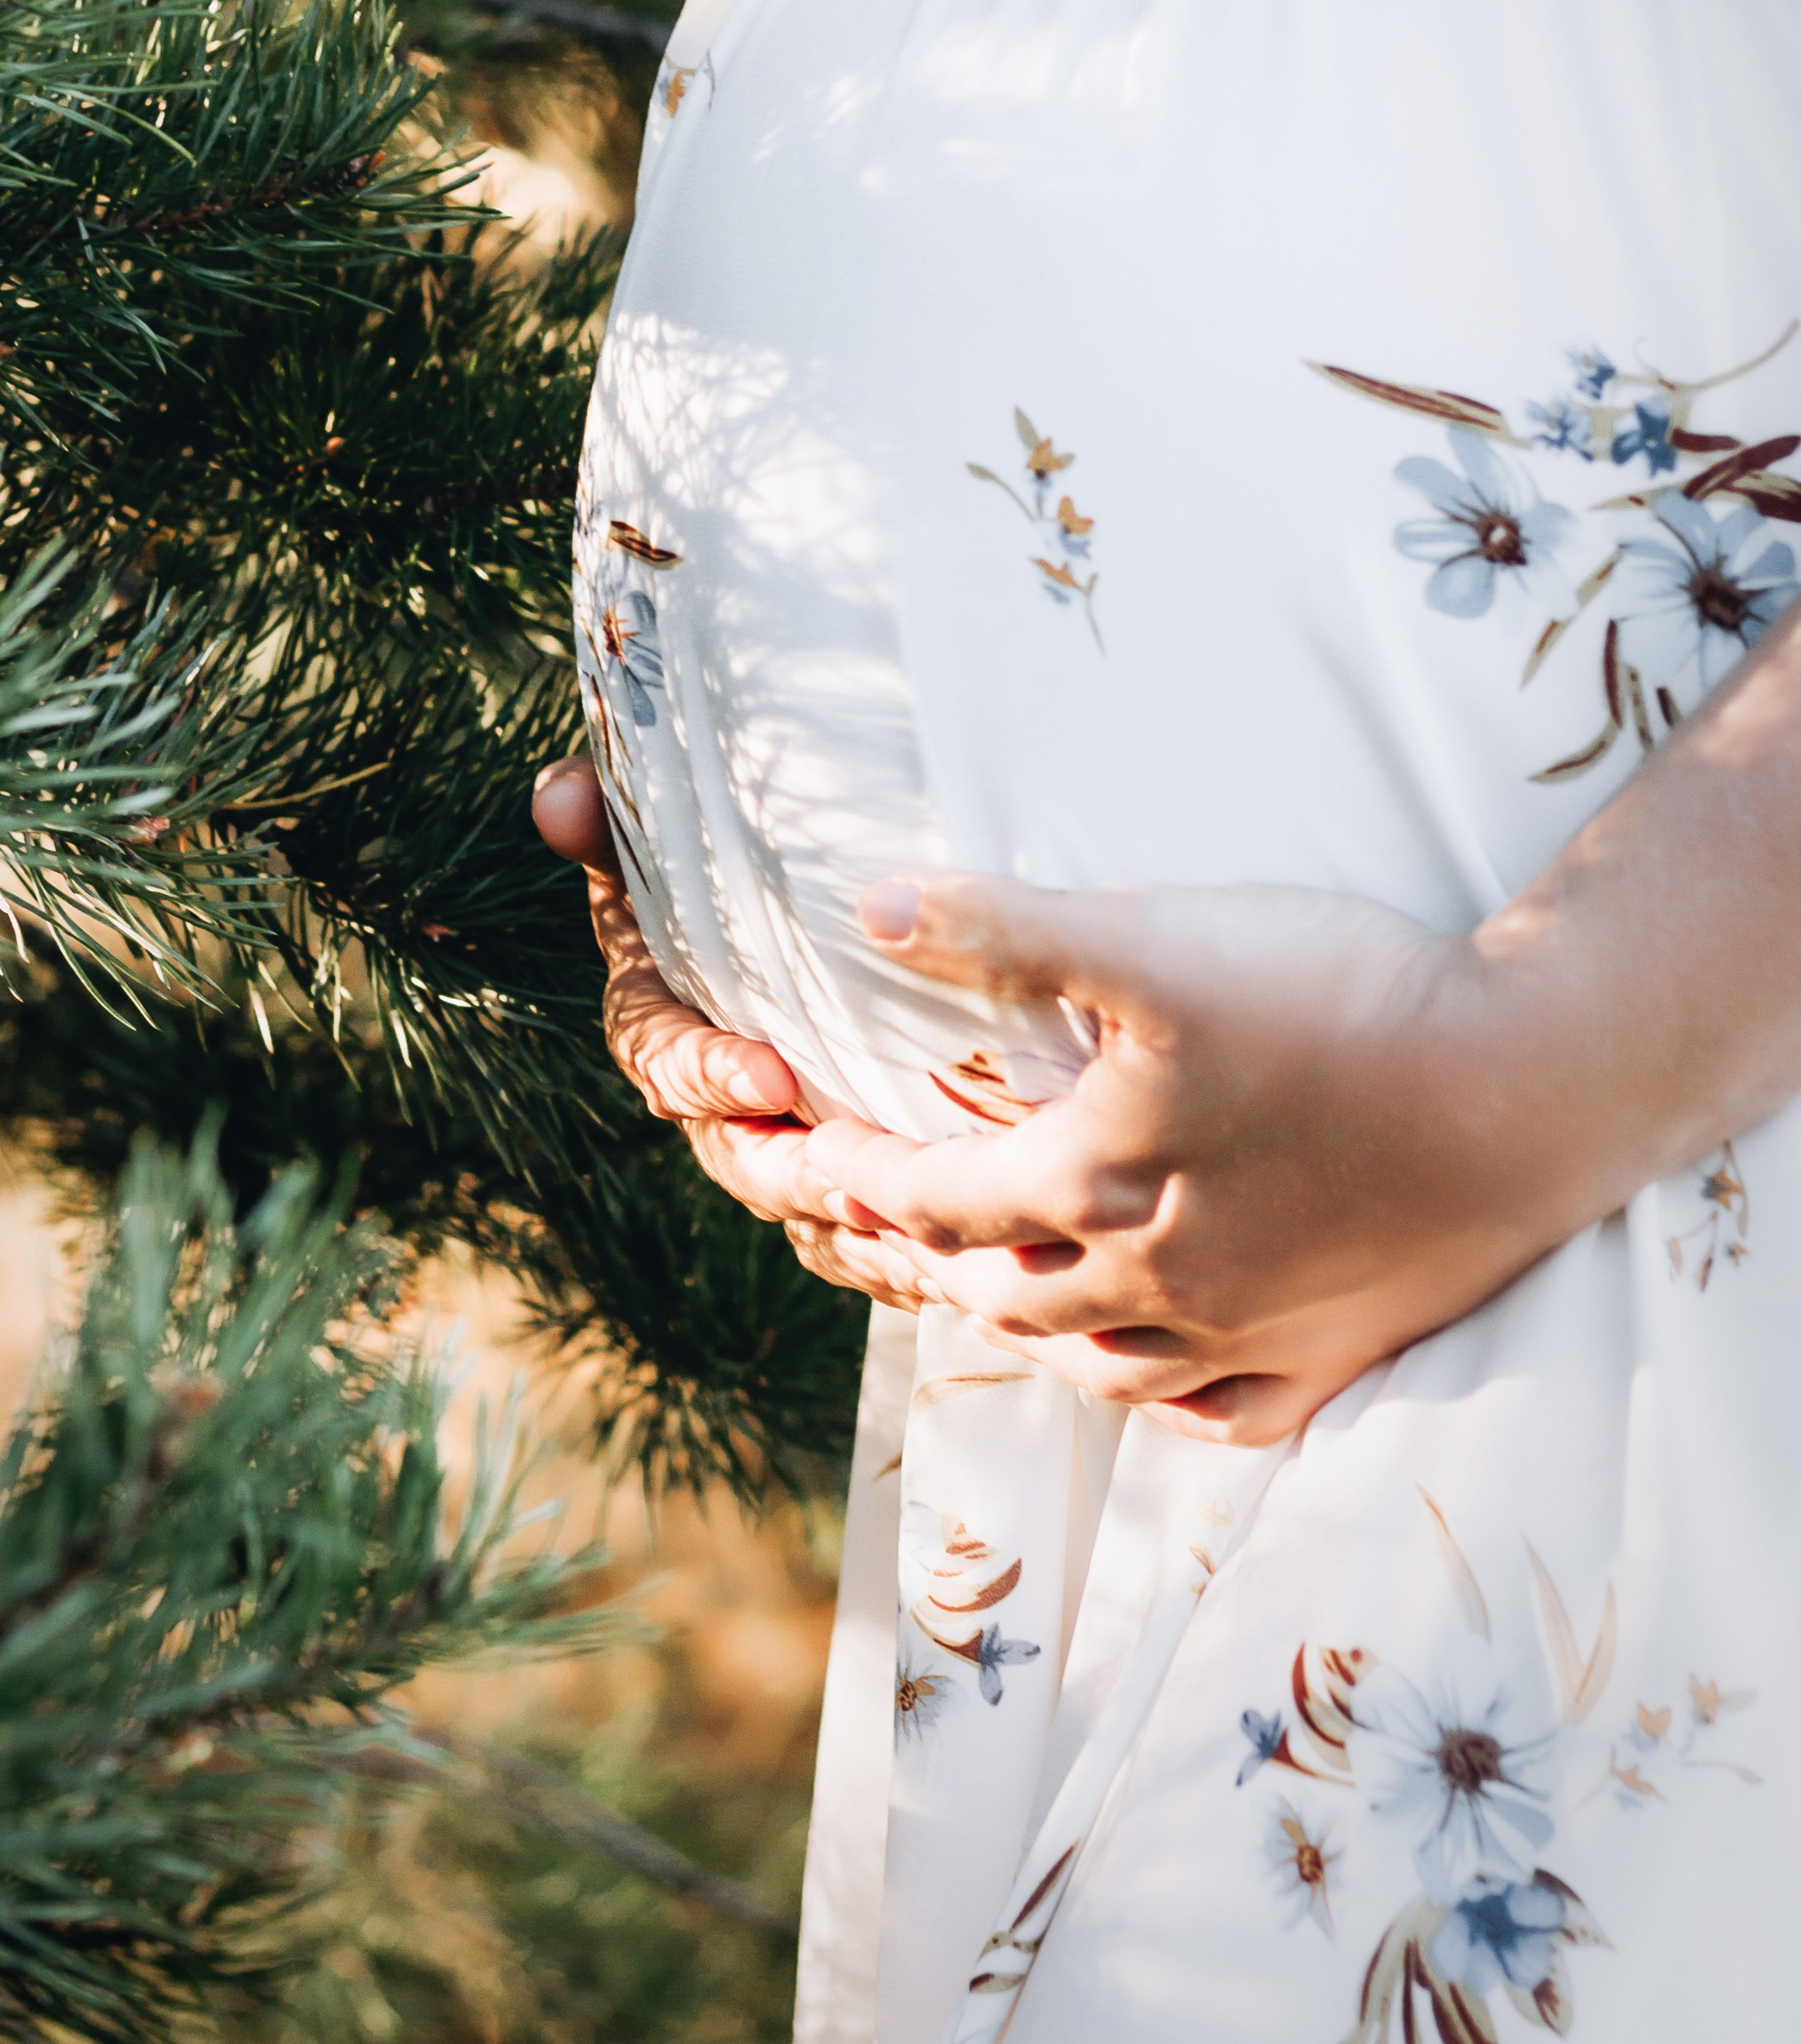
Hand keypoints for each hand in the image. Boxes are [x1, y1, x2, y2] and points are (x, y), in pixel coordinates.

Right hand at [530, 755, 928, 1311]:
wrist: (816, 932)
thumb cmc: (728, 879)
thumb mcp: (666, 844)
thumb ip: (615, 820)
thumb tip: (557, 795)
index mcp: (667, 1032)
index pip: (668, 1065)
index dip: (711, 1076)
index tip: (770, 1075)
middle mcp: (722, 1110)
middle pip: (748, 1162)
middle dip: (798, 1176)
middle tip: (856, 1173)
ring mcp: (787, 1156)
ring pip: (812, 1219)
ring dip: (858, 1233)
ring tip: (917, 1229)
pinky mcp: (853, 1189)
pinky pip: (869, 1247)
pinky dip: (906, 1261)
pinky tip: (960, 1260)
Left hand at [805, 872, 1604, 1444]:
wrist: (1529, 1088)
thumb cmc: (1340, 999)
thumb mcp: (1153, 941)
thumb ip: (1006, 927)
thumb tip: (869, 908)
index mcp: (1092, 1184)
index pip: (927, 1199)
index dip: (851, 1177)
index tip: (793, 1158)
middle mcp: (1153, 1280)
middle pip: (994, 1287)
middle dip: (911, 1256)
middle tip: (863, 1227)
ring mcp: (1245, 1334)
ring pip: (1093, 1361)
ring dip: (1017, 1328)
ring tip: (982, 1295)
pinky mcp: (1333, 1357)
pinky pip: (1217, 1414)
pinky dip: (1157, 1396)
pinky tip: (1146, 1375)